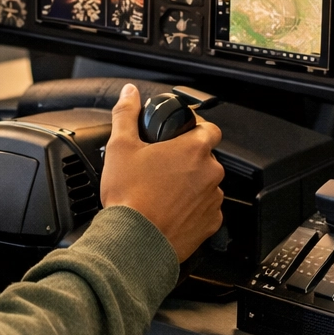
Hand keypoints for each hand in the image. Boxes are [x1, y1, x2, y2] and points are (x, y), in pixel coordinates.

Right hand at [100, 84, 224, 260]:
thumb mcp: (120, 147)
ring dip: (191, 185)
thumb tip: (129, 93)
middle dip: (187, 160)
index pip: (210, 128)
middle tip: (162, 167)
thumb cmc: (129, 197)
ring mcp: (212, 200)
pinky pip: (205, 210)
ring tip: (163, 192)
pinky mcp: (210, 223)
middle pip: (206, 158)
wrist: (134, 241)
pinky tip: (170, 211)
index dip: (196, 128)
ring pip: (206, 184)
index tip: (182, 134)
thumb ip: (127, 114)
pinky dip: (192, 209)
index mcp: (194, 149)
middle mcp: (210, 173)